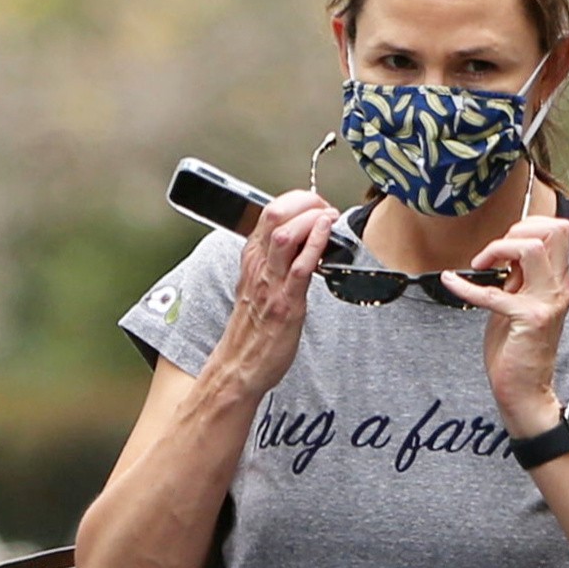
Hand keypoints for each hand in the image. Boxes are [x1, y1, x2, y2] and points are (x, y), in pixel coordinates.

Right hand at [212, 190, 338, 396]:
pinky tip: (327, 231)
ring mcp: (271, 283)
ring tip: (330, 217)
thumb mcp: (260, 285)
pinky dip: (315, 243)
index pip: (269, 211)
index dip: (298, 200)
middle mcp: (258, 265)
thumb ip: (276, 262)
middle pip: (275, 213)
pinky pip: (300, 267)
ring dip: (312, 218)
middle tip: (327, 209)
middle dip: (306, 202)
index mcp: (252, 258)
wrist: (239, 366)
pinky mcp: (286, 304)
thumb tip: (304, 244)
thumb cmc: (254, 329)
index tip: (318, 206)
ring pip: (285, 234)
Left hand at [439, 215, 568, 435]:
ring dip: (500, 247)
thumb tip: (503, 253)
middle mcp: (558, 287)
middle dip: (518, 228)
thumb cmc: (519, 350)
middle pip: (556, 229)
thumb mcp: (520, 304)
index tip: (502, 244)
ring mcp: (546, 302)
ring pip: (533, 247)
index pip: (559, 230)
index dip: (528, 225)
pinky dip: (466, 285)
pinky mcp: (528, 319)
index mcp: (558, 281)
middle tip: (493, 251)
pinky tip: (451, 282)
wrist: (526, 391)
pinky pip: (494, 292)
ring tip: (481, 264)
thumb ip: (518, 279)